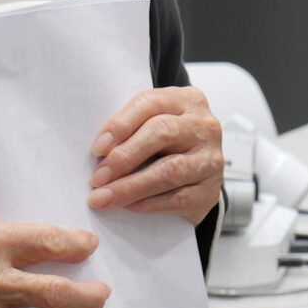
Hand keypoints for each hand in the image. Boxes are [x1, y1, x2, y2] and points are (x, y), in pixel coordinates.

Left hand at [87, 86, 222, 224]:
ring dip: (130, 186)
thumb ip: (132, 128)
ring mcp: (210, 159)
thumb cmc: (168, 145)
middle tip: (98, 177)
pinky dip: (147, 203)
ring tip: (104, 197)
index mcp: (186, 100)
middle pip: (162, 133)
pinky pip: (176, 198)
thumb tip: (98, 152)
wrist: (199, 174)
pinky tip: (128, 206)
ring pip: (169, 170)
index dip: (121, 124)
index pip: (151, 103)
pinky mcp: (210, 191)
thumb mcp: (153, 124)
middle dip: (124, 156)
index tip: (98, 148)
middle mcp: (204, 127)